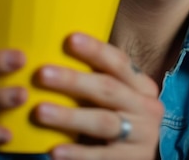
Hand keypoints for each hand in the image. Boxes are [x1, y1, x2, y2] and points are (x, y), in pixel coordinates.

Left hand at [30, 33, 163, 158]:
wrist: (148, 156)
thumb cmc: (125, 120)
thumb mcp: (123, 98)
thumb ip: (100, 80)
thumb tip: (57, 53)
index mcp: (143, 86)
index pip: (120, 63)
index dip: (96, 50)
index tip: (70, 39)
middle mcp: (146, 108)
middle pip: (108, 89)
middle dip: (73, 80)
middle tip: (42, 73)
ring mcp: (141, 136)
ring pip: (103, 122)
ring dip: (69, 116)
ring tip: (40, 111)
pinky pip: (101, 156)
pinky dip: (77, 154)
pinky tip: (54, 150)